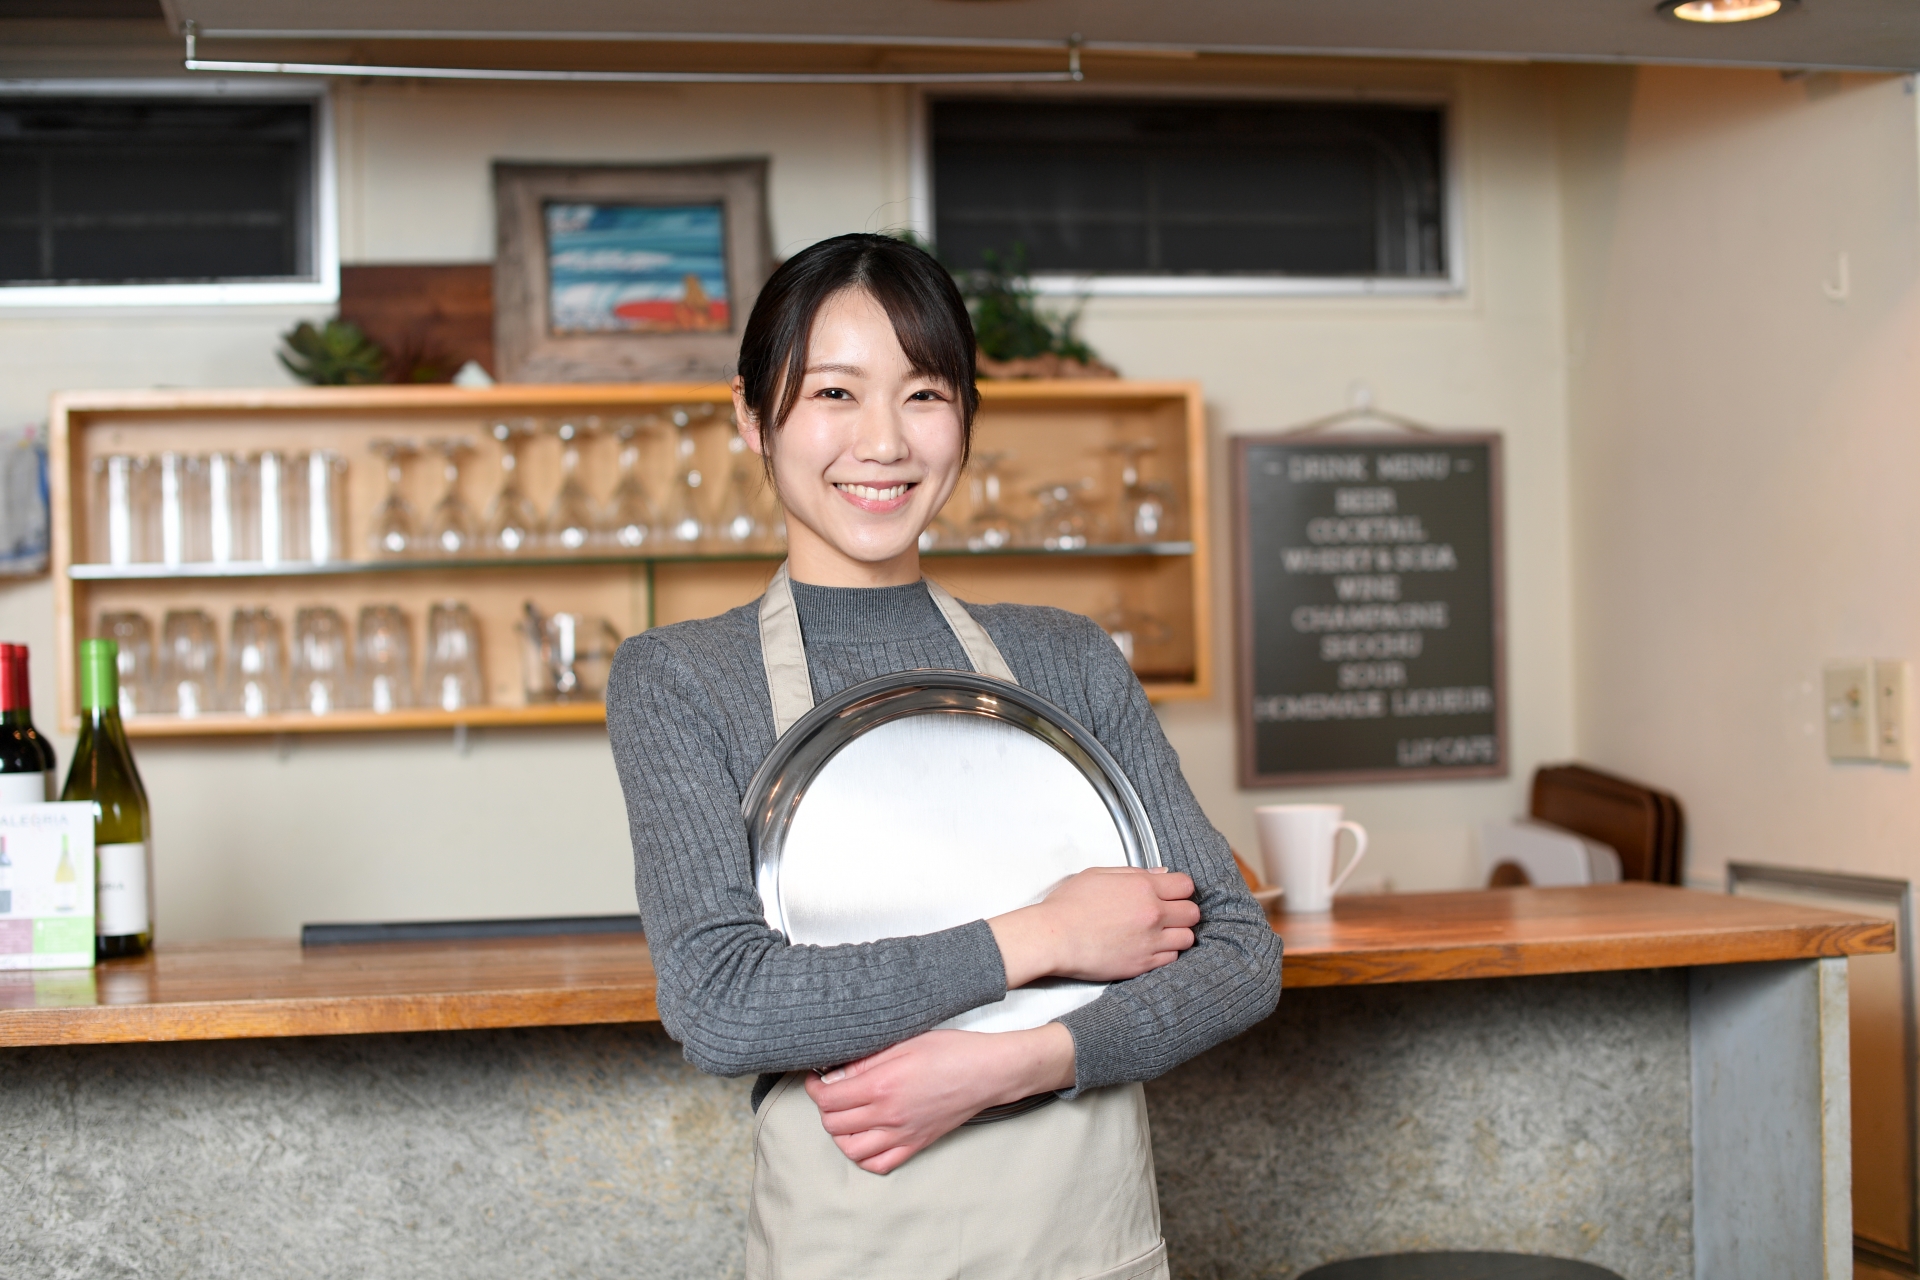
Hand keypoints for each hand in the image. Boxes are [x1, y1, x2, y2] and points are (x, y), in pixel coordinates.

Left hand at [804, 1024, 1074, 1173]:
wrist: (988, 1072)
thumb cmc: (951, 1051)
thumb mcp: (904, 1042)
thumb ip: (866, 1059)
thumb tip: (836, 1071)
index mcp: (881, 1086)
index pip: (828, 1099)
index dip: (814, 1088)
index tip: (816, 1078)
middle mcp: (888, 1116)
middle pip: (834, 1125)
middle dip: (824, 1108)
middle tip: (830, 1091)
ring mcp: (902, 1134)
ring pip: (851, 1150)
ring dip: (839, 1134)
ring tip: (844, 1116)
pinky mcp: (916, 1144)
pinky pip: (879, 1164)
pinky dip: (864, 1156)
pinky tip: (865, 1138)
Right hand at [989, 866, 1198, 988]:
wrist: (1053, 938)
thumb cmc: (1068, 906)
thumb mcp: (1098, 874)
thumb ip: (1133, 873)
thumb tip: (1160, 874)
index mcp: (1143, 887)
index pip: (1186, 885)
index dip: (1180, 889)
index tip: (1171, 893)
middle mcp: (1152, 914)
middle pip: (1193, 913)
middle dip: (1183, 911)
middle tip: (1169, 913)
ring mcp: (1150, 941)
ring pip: (1188, 938)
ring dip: (1178, 934)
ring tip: (1161, 933)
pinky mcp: (1143, 964)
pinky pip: (1172, 958)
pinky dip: (1166, 953)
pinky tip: (1150, 947)